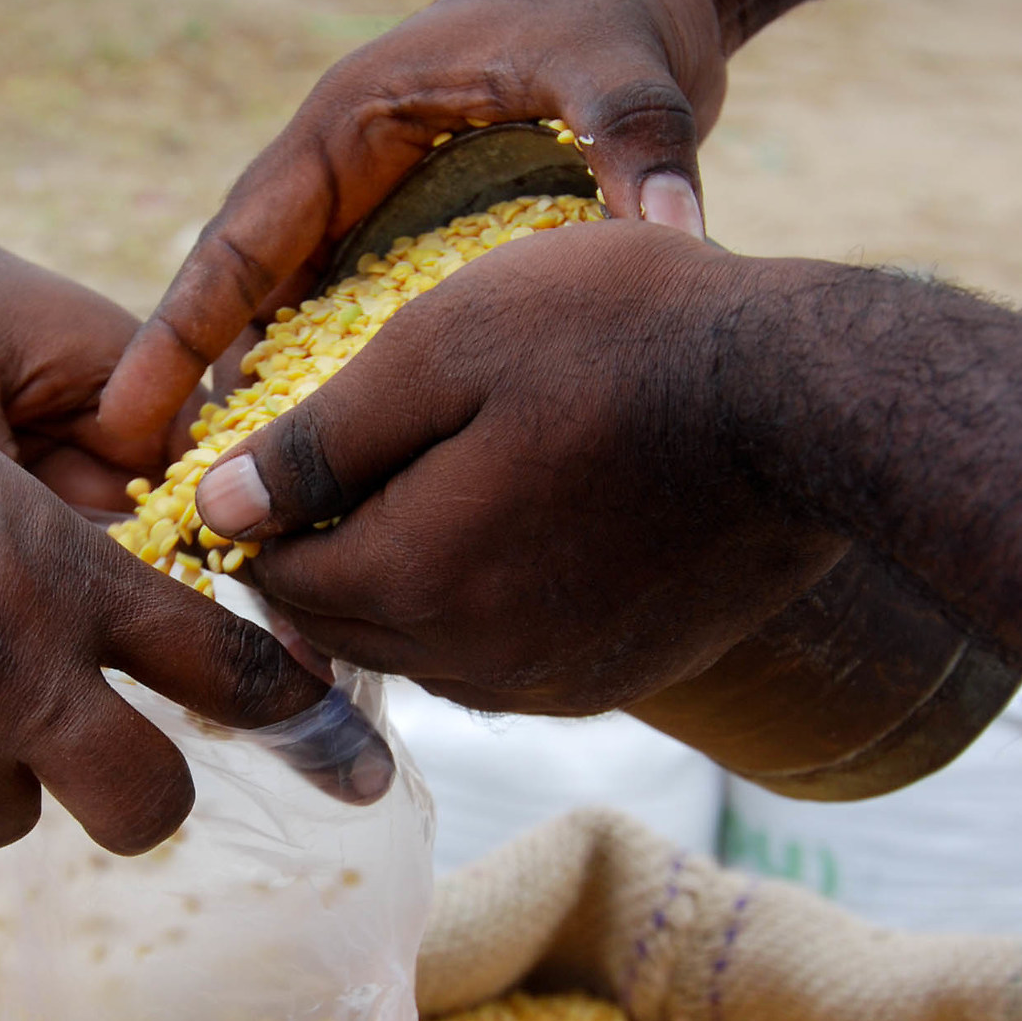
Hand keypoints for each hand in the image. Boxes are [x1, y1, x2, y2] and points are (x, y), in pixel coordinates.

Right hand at [0, 216, 333, 851]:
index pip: (222, 666)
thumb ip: (56, 580)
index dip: (302, 724)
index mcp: (60, 565)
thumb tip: (112, 677)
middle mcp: (7, 662)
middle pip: (142, 805)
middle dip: (139, 795)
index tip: (352, 768)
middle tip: (110, 763)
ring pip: (5, 818)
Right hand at [98, 0, 727, 467]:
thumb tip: (672, 234)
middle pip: (242, 292)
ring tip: (238, 512)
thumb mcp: (630, 69)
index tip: (123, 416)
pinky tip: (335, 473)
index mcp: (352, 121)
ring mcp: (374, 200)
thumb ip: (640, 145)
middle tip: (159, 493)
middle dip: (196, 386)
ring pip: (290, 314)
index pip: (240, 243)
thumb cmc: (623, 5)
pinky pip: (350, 319)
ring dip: (263, 397)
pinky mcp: (412, 230)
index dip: (177, 334)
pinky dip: (333, 386)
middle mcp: (343, 166)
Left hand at [192, 221, 845, 715]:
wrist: (804, 403)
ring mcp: (552, 682)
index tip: (271, 457)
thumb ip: (320, 440)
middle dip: (324, 558)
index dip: (257, 520)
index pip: (278, 582)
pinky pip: (506, 664)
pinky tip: (513, 533)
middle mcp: (473, 662)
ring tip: (432, 490)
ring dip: (404, 586)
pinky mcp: (615, 681)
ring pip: (424, 650)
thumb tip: (217, 509)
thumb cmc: (620, 338)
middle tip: (341, 470)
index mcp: (414, 580)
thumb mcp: (445, 346)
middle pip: (345, 627)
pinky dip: (482, 611)